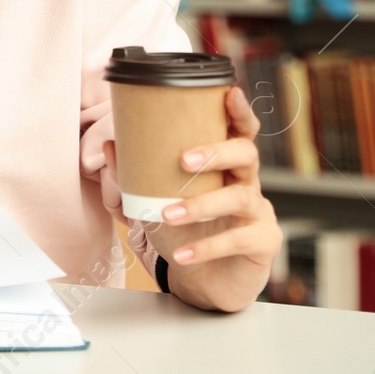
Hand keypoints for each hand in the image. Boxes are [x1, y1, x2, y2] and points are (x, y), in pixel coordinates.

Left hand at [105, 85, 282, 311]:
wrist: (204, 281)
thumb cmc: (185, 231)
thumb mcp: (158, 200)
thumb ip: (136, 173)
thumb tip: (111, 144)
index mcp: (225, 165)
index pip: (239, 131)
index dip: (239, 111)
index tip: (230, 92)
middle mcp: (247, 182)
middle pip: (247, 154)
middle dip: (216, 152)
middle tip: (183, 160)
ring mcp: (259, 212)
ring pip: (240, 197)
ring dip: (202, 206)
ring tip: (168, 215)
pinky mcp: (263, 242)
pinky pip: (238, 240)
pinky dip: (206, 247)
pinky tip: (183, 255)